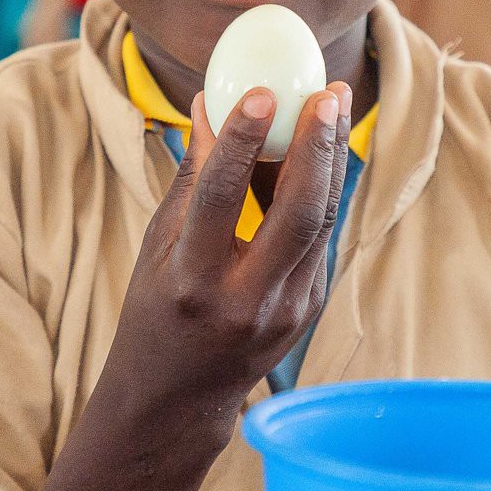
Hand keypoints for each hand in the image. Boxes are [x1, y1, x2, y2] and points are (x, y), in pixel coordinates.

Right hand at [103, 81, 352, 409]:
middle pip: (297, 214)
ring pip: (322, 222)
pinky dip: (322, 189)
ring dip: (332, 159)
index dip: (241, 143)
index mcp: (192, 282)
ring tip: (335, 103)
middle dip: (318, 146)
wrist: (177, 398)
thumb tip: (208, 104)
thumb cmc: (155, 310)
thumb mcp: (157, 247)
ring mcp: (286, 312)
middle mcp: (245, 301)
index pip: (221, 201)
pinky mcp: (310, 310)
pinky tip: (323, 147)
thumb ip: (191, 179)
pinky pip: (320, 238)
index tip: (259, 92)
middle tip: (326, 92)